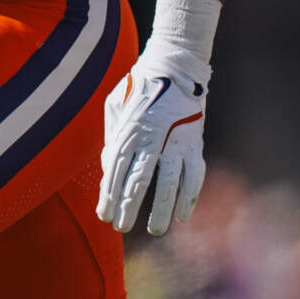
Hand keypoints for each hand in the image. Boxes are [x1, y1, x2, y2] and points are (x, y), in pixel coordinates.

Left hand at [98, 40, 209, 236]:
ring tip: (155, 230)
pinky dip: (189, 196)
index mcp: (129, 131)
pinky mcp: (195, 144)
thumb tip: (108, 168)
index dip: (109, 196)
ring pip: (168, 183)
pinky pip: (193, 175)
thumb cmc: (139, 88)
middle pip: (137, 182)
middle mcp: (152, 139)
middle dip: (128, 208)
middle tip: (121, 228)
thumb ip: (112, 138)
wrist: (175, 68)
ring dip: (161, 209)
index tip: (104, 216)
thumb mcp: (116, 107)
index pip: (115, 172)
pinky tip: (182, 215)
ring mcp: (176, 143)